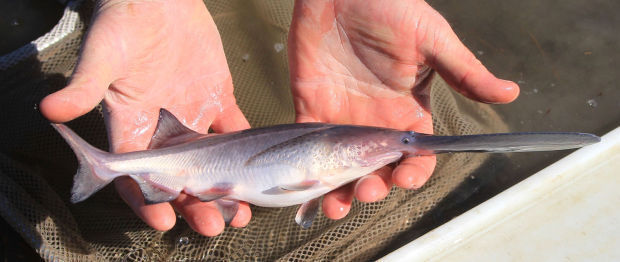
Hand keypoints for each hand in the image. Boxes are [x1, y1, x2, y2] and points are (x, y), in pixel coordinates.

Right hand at [40, 0, 250, 235]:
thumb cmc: (122, 23)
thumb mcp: (102, 56)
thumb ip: (84, 86)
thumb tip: (51, 109)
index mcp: (131, 127)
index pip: (137, 176)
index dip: (148, 201)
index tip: (164, 220)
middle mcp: (164, 131)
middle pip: (180, 179)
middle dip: (195, 205)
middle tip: (214, 224)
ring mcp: (193, 117)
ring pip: (210, 163)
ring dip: (224, 187)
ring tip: (240, 211)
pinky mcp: (218, 99)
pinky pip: (235, 129)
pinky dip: (246, 148)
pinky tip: (257, 167)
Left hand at [288, 0, 518, 218]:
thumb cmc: (390, 7)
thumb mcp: (432, 39)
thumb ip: (464, 72)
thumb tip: (510, 92)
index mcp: (408, 111)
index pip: (415, 156)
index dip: (413, 172)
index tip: (406, 179)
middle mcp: (375, 122)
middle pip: (377, 169)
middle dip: (373, 187)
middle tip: (366, 190)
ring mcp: (342, 119)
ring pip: (341, 167)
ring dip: (338, 190)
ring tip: (334, 204)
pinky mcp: (311, 108)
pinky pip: (308, 145)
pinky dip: (306, 166)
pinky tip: (306, 181)